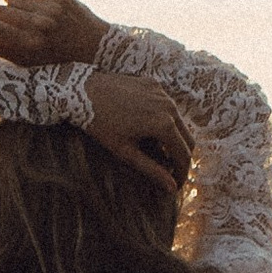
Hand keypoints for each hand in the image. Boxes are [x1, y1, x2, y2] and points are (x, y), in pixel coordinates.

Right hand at [0, 0, 107, 66]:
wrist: (97, 49)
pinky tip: (22, 1)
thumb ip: (0, 47)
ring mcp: (51, 10)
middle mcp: (40, 27)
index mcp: (30, 47)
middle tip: (4, 25)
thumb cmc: (57, 60)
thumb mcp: (28, 61)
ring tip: (20, 17)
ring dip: (10, 6)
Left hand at [84, 70, 194, 195]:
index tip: (176, 184)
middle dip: (182, 157)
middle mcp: (169, 107)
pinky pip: (168, 106)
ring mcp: (162, 93)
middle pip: (188, 139)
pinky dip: (166, 120)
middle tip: (171, 171)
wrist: (82, 91)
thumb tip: (172, 188)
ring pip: (180, 122)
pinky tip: (150, 130)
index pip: (184, 155)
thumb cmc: (100, 123)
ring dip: (175, 139)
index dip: (182, 173)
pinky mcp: (154, 84)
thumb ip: (151, 169)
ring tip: (160, 152)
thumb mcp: (125, 151)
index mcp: (164, 125)